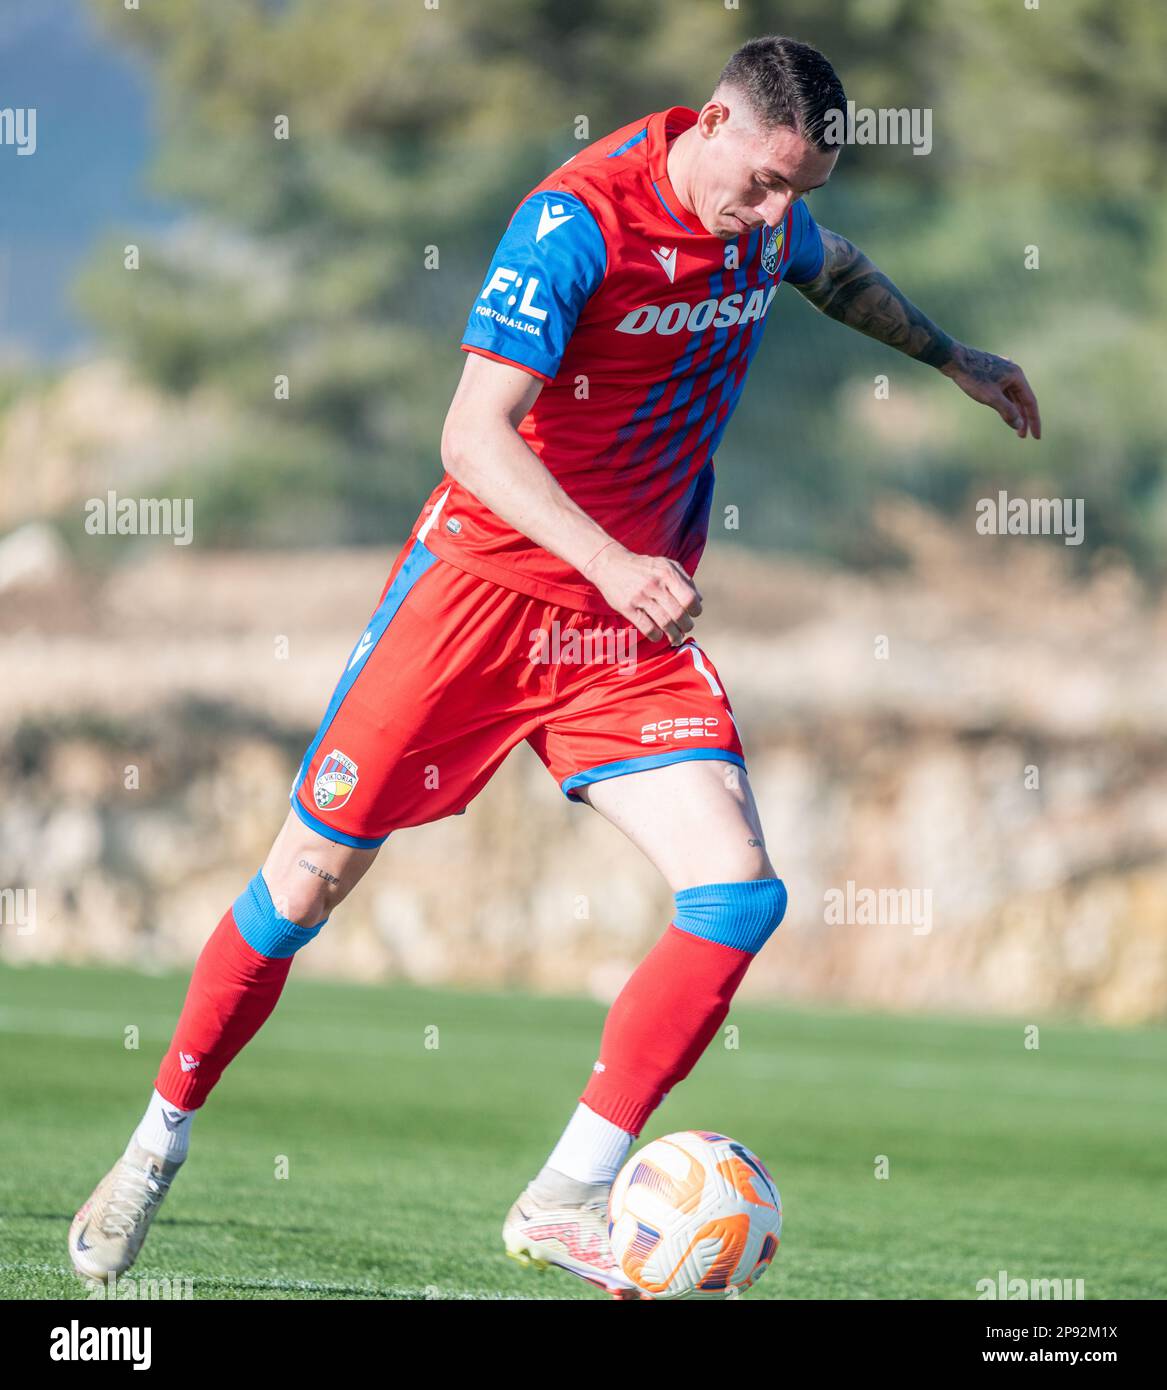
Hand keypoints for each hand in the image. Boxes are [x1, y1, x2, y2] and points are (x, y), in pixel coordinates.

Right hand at [583, 541, 702, 644]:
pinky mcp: (627, 607)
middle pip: (679, 614)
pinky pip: (647, 627)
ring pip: (665, 623)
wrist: (610, 563)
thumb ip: (684, 580)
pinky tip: (658, 635)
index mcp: (667, 573)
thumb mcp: (665, 565)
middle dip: (686, 626)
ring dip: (674, 635)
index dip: (695, 611)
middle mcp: (655, 584)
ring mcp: (640, 596)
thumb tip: (699, 601)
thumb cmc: (643, 567)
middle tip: (685, 629)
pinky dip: (656, 636)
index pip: (690, 598)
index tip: (693, 614)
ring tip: (675, 638)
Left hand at [941, 344, 1041, 438]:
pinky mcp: (993, 373)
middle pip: (1022, 399)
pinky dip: (1005, 403)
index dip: (1034, 420)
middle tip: (1022, 436)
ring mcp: (1003, 372)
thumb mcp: (991, 398)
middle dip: (1023, 418)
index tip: (1036, 436)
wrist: (954, 359)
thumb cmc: (972, 377)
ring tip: (1014, 427)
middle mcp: (1013, 372)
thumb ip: (1007, 411)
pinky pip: (1004, 391)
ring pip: (1012, 396)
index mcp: (1017, 376)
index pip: (1030, 402)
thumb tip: (1019, 425)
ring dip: (1014, 411)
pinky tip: (1004, 412)